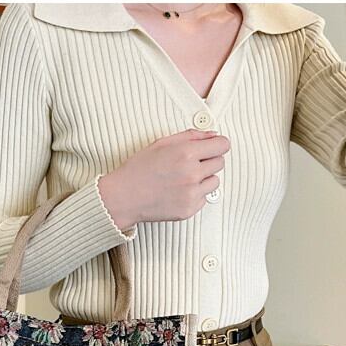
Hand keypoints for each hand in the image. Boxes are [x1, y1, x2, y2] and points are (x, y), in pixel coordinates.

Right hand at [98, 129, 229, 227]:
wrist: (123, 198)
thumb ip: (191, 136)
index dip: (218, 145)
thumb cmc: (139, 168)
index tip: (212, 148)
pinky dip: (195, 195)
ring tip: (183, 179)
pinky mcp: (189, 210)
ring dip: (204, 179)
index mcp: (186, 153)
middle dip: (209, 161)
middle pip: (220, 163)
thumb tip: (214, 135)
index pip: (223, 145)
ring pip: (215, 182)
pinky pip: (204, 198)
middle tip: (190, 164)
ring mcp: (191, 194)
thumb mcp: (161, 143)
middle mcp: (192, 173)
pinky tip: (178, 192)